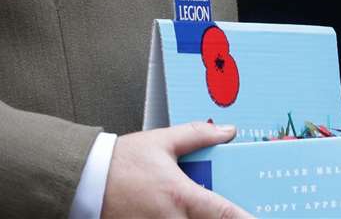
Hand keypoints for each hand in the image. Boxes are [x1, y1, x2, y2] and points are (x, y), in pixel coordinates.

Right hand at [103, 122, 250, 218]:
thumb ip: (198, 135)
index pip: (224, 212)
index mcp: (181, 196)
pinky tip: (178, 212)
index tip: (258, 218)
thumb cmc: (120, 162)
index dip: (244, 218)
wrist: (82, 182)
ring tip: (198, 208)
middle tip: (230, 210)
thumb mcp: (162, 141)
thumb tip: (227, 130)